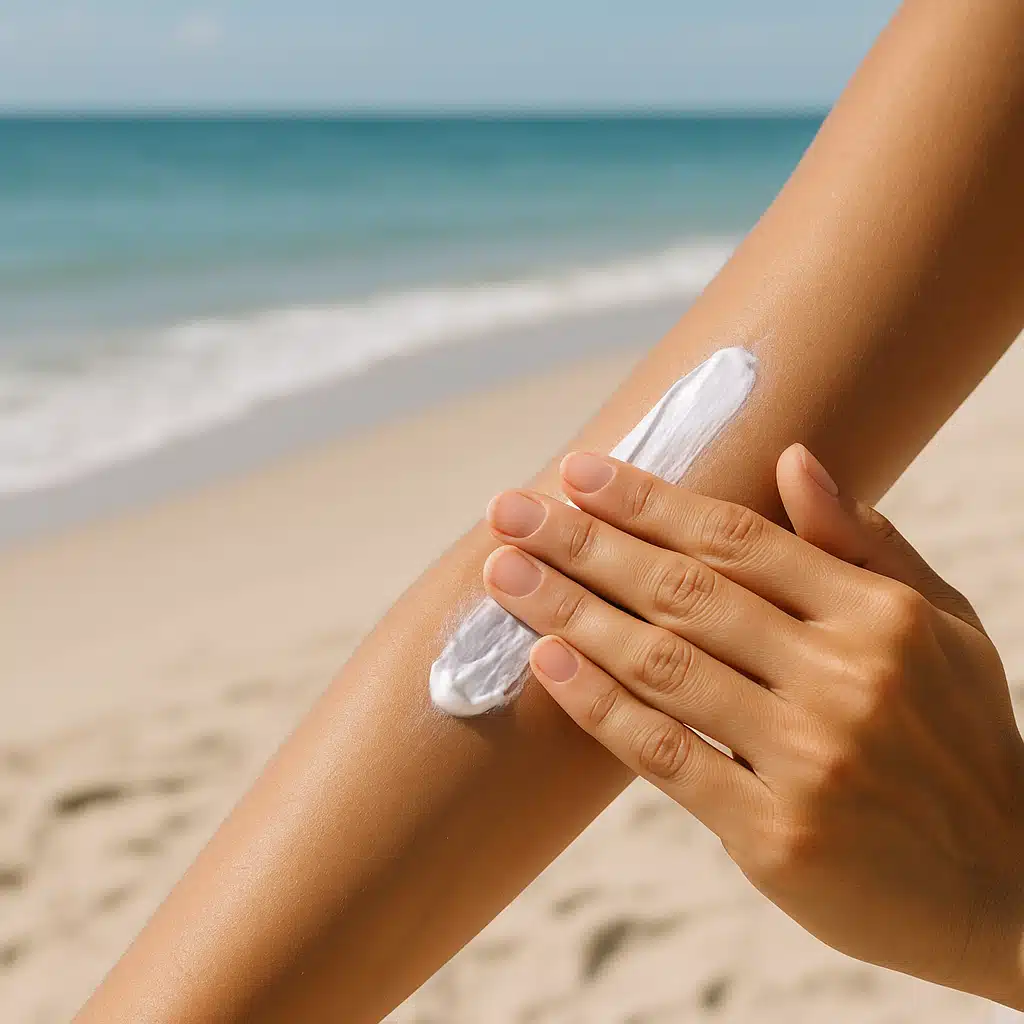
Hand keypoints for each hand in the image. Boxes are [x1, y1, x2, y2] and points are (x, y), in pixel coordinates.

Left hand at [481, 444, 1023, 1006]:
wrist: (1010, 888)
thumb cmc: (964, 742)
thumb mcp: (942, 628)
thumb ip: (865, 543)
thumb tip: (795, 458)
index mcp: (879, 614)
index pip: (736, 538)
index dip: (648, 501)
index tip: (578, 472)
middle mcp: (842, 676)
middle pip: (684, 591)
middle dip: (584, 544)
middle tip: (509, 511)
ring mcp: (809, 756)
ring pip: (663, 665)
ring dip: (570, 613)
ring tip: (503, 575)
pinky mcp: (776, 835)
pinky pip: (669, 756)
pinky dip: (602, 706)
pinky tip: (547, 664)